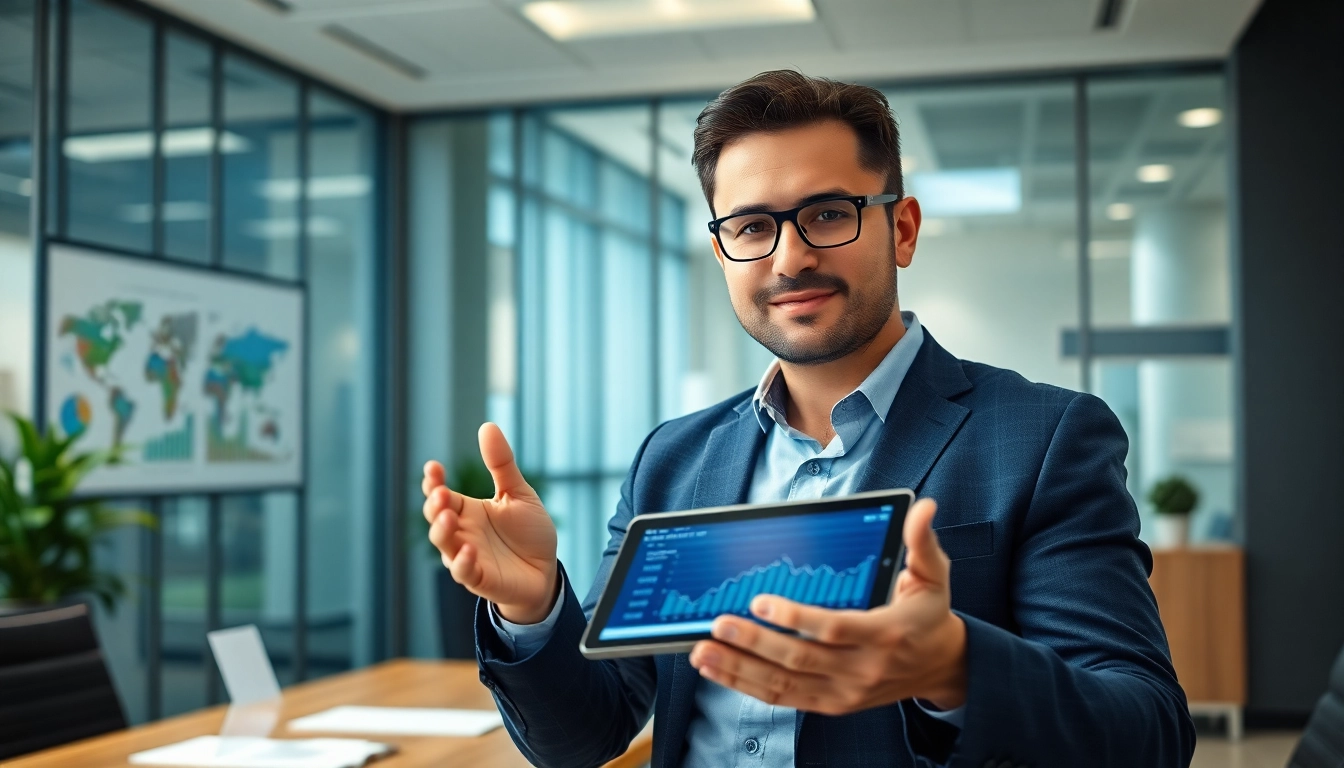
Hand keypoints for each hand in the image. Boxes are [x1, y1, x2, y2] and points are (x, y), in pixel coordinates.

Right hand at [422, 423, 558, 623]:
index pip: (441, 494)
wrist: (546, 571)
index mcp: (467, 510)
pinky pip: (464, 572)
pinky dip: (462, 562)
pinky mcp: (480, 578)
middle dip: (434, 505)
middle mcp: (462, 532)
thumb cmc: (529, 533)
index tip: (433, 467)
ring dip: (442, 531)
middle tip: (440, 492)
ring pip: (444, 544)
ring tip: (448, 516)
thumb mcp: (519, 494)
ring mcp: (467, 556)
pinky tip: (469, 550)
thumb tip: (487, 426)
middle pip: (436, 517)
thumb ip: (502, 464)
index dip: (433, 482)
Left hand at [688, 498, 966, 714]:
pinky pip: (784, 698)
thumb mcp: (934, 575)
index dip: (795, 617)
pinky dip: (748, 686)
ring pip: (785, 683)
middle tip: (718, 624)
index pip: (834, 628)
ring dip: (740, 669)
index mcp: (885, 633)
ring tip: (704, 651)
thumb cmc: (929, 615)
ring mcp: (845, 690)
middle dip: (754, 642)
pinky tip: (720, 671)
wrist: (941, 667)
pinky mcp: (831, 703)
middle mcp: (862, 668)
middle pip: (800, 658)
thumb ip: (922, 542)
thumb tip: (924, 507)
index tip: (759, 602)